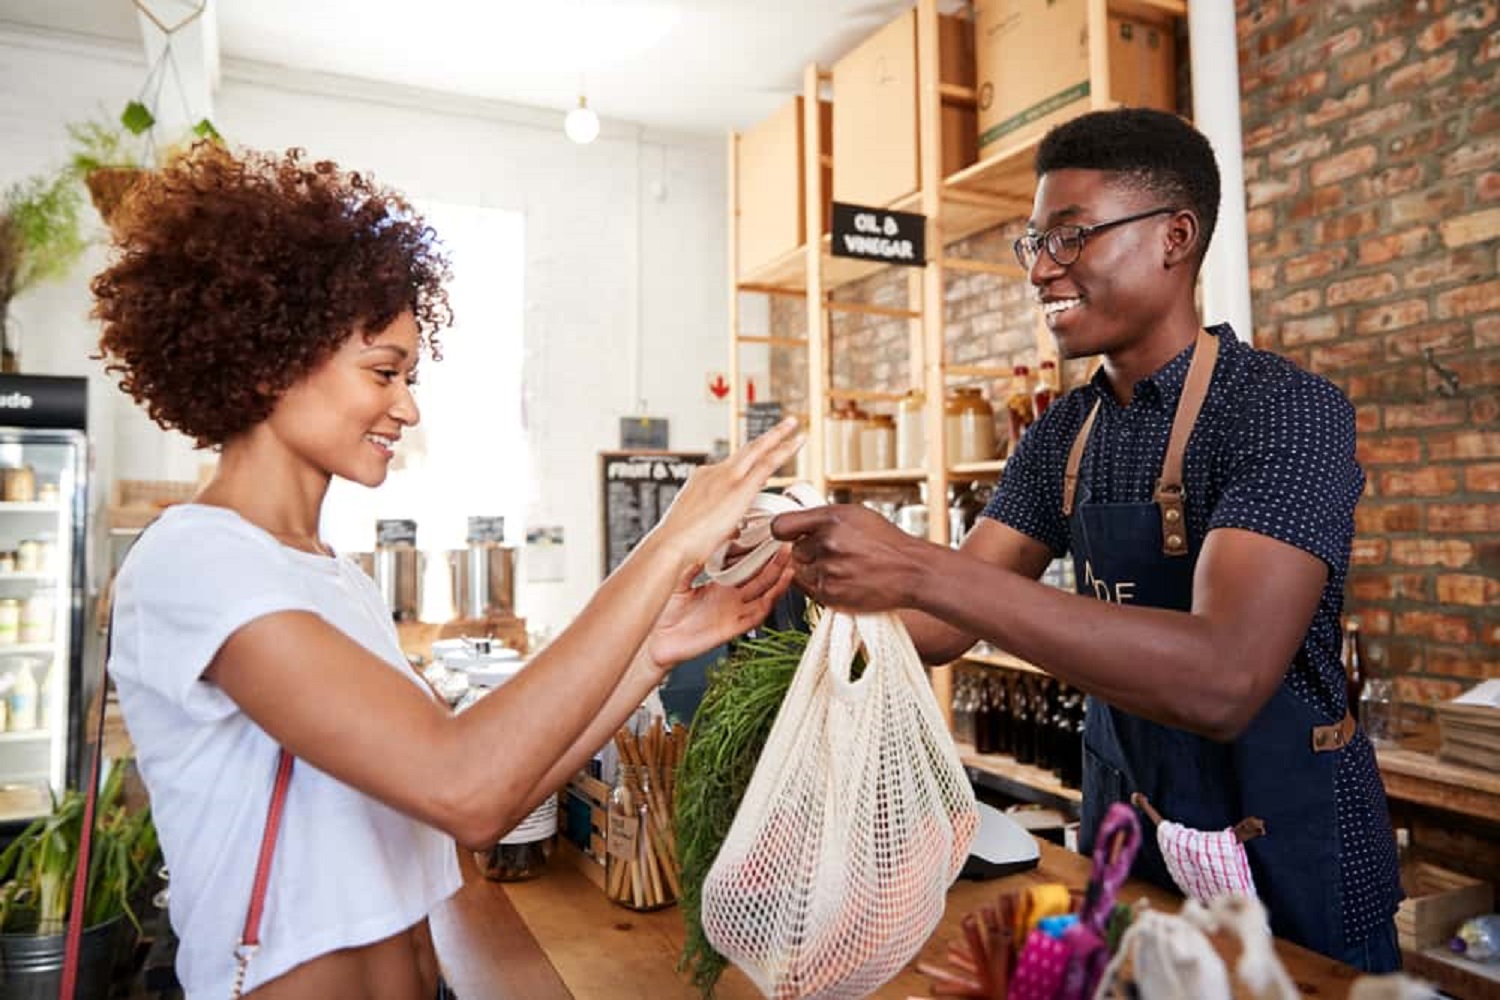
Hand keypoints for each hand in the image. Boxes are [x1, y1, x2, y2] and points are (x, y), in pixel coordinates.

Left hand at [645, 547, 794, 671]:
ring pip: (763, 593)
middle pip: (759, 577)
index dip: (756, 552)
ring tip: (789, 559)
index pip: (744, 565)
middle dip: (774, 560)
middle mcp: (728, 598)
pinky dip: (772, 599)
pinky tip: (780, 584)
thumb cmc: (660, 612)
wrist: (653, 640)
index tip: (765, 535)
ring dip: (778, 577)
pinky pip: (758, 613)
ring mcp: (732, 612)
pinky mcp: (733, 627)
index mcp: (717, 585)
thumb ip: (694, 558)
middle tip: (785, 542)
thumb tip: (708, 537)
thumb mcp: (676, 576)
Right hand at [652, 418, 804, 568]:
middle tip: (782, 426)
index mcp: (701, 482)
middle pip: (745, 451)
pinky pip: (768, 462)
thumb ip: (721, 526)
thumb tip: (734, 528)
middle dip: (765, 438)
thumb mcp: (700, 530)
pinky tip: (798, 441)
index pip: (730, 470)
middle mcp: (713, 473)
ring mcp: (727, 477)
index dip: (748, 466)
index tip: (761, 465)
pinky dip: (784, 449)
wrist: (671, 545)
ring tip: (793, 425)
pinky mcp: (740, 486)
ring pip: (758, 450)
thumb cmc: (679, 547)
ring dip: (778, 436)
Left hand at [770, 504, 929, 611]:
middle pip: (793, 551)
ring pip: (800, 572)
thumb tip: (793, 525)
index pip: (781, 526)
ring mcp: (828, 571)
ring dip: (815, 571)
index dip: (785, 532)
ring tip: (842, 568)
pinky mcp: (831, 594)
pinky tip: (844, 580)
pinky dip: (822, 586)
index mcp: (831, 519)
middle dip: (808, 553)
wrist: (911, 571)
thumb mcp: (856, 515)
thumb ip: (822, 519)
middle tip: (834, 554)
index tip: (791, 536)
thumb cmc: (885, 542)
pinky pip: (810, 590)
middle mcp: (827, 543)